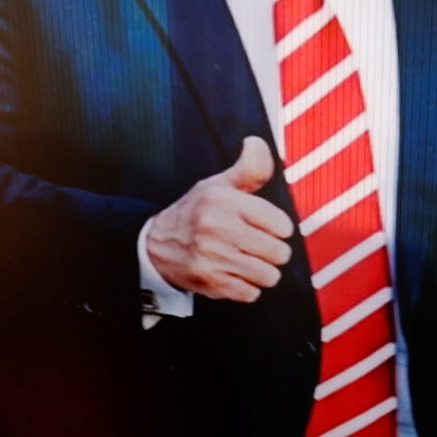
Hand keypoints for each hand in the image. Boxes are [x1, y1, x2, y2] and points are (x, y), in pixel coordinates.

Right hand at [142, 138, 293, 303]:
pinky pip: (250, 293)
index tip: (271, 228)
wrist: (156, 244)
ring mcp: (214, 258)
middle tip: (264, 247)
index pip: (280, 223)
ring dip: (264, 271)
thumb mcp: (218, 185)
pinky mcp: (210, 282)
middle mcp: (219, 229)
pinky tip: (237, 274)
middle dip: (275, 252)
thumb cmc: (194, 212)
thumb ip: (247, 169)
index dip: (280, 227)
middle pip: (278, 252)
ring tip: (252, 262)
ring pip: (267, 275)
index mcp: (224, 201)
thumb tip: (257, 143)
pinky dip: (248, 287)